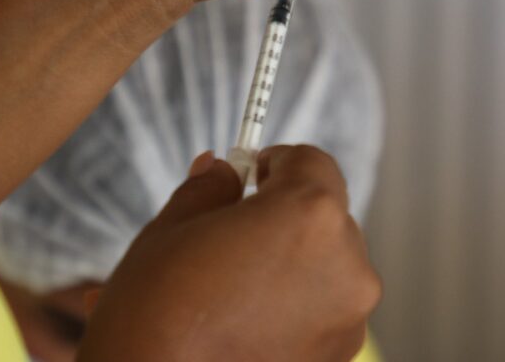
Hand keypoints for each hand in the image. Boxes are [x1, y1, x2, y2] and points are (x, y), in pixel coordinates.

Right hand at [77, 146, 379, 361]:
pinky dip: (292, 307)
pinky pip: (321, 313)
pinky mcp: (339, 360)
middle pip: (323, 216)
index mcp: (310, 215)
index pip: (312, 162)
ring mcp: (348, 319)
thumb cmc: (157, 313)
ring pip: (324, 267)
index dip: (277, 162)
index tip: (250, 175)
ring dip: (289, 264)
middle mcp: (347, 265)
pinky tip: (242, 320)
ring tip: (230, 285)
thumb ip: (210, 189)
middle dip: (283, 217)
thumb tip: (221, 171)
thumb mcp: (171, 229)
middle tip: (232, 232)